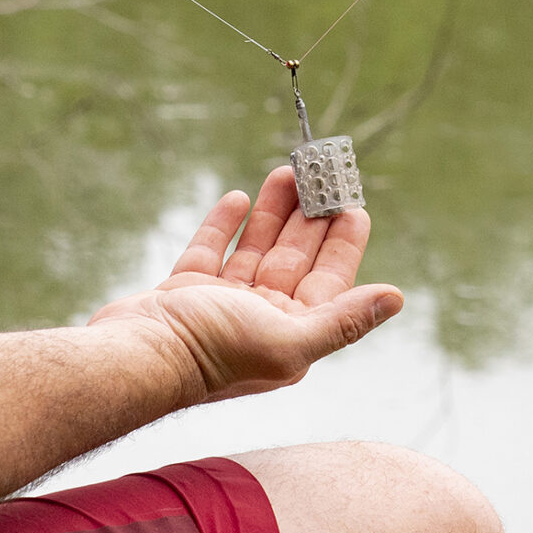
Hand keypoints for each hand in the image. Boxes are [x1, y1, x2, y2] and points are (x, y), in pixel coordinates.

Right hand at [90, 166, 401, 405]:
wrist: (136, 359)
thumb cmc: (212, 354)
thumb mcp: (288, 339)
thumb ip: (342, 319)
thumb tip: (396, 298)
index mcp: (291, 335)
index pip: (329, 280)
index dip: (342, 242)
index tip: (353, 203)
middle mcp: (260, 320)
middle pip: (293, 258)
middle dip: (309, 216)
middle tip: (319, 174)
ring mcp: (221, 305)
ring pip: (255, 248)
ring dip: (272, 212)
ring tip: (285, 173)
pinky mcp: (184, 292)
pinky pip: (211, 251)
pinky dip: (225, 225)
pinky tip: (237, 198)